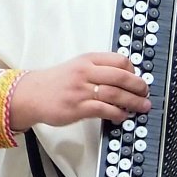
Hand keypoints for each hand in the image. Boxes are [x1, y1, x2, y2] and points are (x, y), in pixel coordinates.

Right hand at [8, 53, 149, 130]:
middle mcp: (85, 72)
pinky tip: (123, 116)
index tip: (138, 79)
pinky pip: (105, 110)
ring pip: (116, 94)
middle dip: (139, 86)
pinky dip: (118, 113)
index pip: (120, 60)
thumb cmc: (56, 82)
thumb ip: (99, 69)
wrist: (31, 94)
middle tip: (146, 93)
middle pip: (122, 76)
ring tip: (142, 106)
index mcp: (88, 60)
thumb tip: (126, 78)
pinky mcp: (77, 107)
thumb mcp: (78, 66)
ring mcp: (81, 90)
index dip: (134, 71)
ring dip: (134, 102)